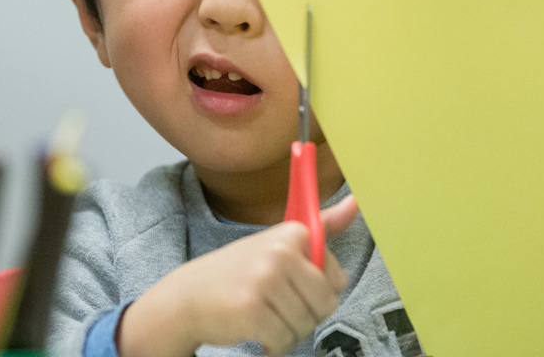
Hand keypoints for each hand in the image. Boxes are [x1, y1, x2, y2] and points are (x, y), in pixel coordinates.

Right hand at [117, 196, 359, 356]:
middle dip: (306, 315)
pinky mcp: (251, 310)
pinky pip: (284, 339)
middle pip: (325, 304)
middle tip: (279, 307)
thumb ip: (323, 226)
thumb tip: (356, 202)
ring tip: (266, 317)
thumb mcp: (279, 242)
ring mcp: (264, 280)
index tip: (292, 285)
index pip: (336, 278)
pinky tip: (258, 333)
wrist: (186, 298)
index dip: (316, 290)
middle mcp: (280, 252)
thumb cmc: (240, 272)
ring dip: (288, 331)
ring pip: (306, 324)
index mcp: (293, 233)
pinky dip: (274, 345)